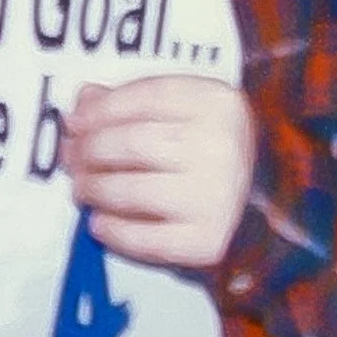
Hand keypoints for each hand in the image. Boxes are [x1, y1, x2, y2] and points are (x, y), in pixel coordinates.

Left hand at [63, 75, 254, 269]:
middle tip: (72, 158)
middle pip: (132, 143)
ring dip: (93, 189)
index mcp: (217, 104)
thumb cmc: (213, 151)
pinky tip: (99, 222)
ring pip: (131, 190)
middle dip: (89, 151)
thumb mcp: (186, 111)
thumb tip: (84, 101)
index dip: (100, 110)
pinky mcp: (206, 239)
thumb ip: (136, 101)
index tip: (74, 122)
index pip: (145, 97)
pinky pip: (144, 238)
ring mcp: (215, 196)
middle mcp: (220, 146)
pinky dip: (112, 231)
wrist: (264, 202)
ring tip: (82, 188)